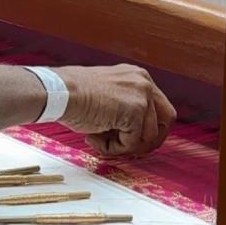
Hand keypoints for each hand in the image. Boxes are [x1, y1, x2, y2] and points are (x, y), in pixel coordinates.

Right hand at [54, 64, 175, 156]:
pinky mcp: (135, 112)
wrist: (59, 92)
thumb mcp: (107, 95)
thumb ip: (125, 107)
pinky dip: (113, 148)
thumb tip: (135, 135)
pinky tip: (93, 137)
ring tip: (97, 139)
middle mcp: (144, 82)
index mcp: (137, 76)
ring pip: (147, 137)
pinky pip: (132, 143)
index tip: (131, 140)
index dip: (147, 128)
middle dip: (149, 140)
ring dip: (122, 146)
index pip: (158, 107)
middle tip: (127, 148)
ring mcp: (142, 96)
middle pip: (166, 120)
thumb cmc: (73, 95)